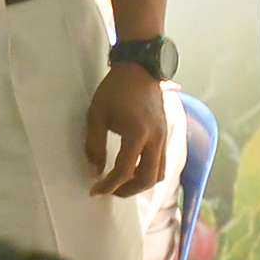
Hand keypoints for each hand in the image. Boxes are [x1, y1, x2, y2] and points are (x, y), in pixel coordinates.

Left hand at [84, 65, 166, 197]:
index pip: (124, 170)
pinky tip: (133, 168)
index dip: (108, 185)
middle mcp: (155, 139)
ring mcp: (164, 137)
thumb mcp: (97, 115)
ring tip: (122, 182)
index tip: (94, 190)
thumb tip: (95, 171)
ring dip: (140, 183)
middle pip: (147, 179)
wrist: (139, 68)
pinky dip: (148, 172)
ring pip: (159, 173)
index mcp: (137, 133)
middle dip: (128, 190)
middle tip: (110, 191)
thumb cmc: (115, 89)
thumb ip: (94, 145)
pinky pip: (161, 162)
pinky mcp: (165, 134)